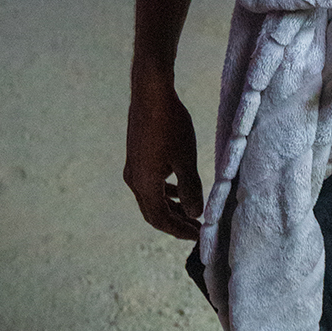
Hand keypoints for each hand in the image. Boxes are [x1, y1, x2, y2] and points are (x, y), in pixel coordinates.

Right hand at [124, 78, 202, 240]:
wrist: (151, 94)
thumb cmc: (170, 124)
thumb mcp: (186, 158)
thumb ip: (190, 188)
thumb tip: (194, 213)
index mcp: (144, 184)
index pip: (160, 219)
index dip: (179, 230)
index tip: (198, 236)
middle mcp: (134, 180)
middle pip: (153, 212)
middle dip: (175, 222)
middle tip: (196, 228)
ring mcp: (133, 168)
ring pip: (151, 198)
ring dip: (170, 207)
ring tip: (189, 213)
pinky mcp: (136, 157)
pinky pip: (149, 184)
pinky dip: (164, 192)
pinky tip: (177, 189)